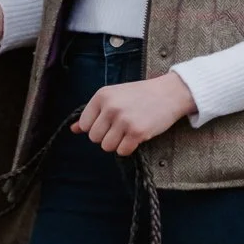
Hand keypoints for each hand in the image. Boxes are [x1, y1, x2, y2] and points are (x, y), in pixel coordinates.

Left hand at [73, 72, 195, 154]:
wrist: (170, 93)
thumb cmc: (141, 95)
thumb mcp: (114, 97)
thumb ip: (94, 113)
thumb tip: (73, 129)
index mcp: (102, 96)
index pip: (85, 124)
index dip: (96, 128)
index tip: (109, 123)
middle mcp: (110, 107)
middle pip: (94, 138)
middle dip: (107, 137)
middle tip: (121, 128)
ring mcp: (123, 120)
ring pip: (107, 146)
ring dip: (118, 144)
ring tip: (129, 131)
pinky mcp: (137, 132)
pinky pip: (122, 151)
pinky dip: (129, 148)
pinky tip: (137, 137)